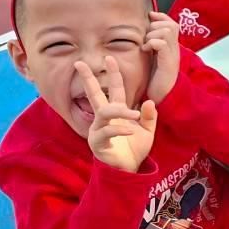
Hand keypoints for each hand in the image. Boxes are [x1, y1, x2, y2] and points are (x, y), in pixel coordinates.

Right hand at [76, 58, 157, 172]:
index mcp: (116, 113)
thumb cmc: (134, 149)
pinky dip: (119, 129)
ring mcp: (98, 130)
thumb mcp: (147, 131)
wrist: (129, 171)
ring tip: (133, 115)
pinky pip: (106, 132)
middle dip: (88, 78)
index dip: (113, 74)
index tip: (110, 57)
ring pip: (104, 112)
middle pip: (94, 94)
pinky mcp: (98, 144)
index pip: (114, 89)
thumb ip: (148, 116)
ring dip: (119, 111)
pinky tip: (130, 130)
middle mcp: (104, 119)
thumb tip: (148, 101)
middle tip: (80, 63)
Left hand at [144, 11, 179, 104]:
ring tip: (146, 45)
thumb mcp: (153, 59)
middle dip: (156, 26)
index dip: (161, 16)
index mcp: (172, 47)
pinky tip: (145, 50)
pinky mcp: (168, 63)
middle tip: (147, 38)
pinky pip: (160, 43)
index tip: (150, 16)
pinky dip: (151, 43)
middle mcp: (175, 49)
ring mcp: (172, 56)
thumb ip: (151, 45)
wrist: (162, 98)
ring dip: (153, 34)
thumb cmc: (154, 80)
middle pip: (171, 24)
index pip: (172, 23)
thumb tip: (142, 32)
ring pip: (166, 31)